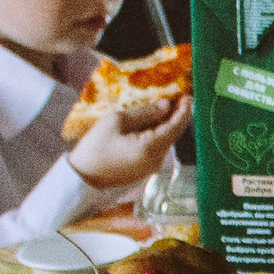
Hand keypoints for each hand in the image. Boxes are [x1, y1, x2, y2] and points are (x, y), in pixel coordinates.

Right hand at [68, 93, 190, 191]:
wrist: (84, 177)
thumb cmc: (95, 146)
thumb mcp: (117, 121)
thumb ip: (144, 113)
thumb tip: (166, 105)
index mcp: (151, 147)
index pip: (175, 127)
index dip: (184, 110)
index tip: (188, 96)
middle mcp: (157, 159)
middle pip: (173, 134)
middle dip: (176, 115)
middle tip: (177, 97)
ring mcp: (153, 166)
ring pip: (166, 140)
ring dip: (167, 124)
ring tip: (165, 106)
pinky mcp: (146, 169)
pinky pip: (158, 147)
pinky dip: (158, 134)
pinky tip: (152, 122)